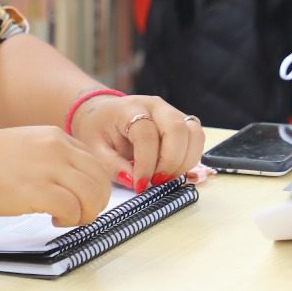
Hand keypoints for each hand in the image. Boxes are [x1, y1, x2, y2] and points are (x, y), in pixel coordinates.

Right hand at [0, 126, 112, 226]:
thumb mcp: (28, 146)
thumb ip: (53, 158)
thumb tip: (73, 182)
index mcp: (57, 137)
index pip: (96, 163)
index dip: (93, 187)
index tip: (80, 200)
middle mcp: (57, 148)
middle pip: (101, 180)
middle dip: (95, 204)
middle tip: (78, 215)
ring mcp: (48, 168)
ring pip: (93, 196)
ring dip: (85, 214)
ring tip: (66, 218)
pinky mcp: (37, 190)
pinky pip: (72, 209)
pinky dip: (69, 220)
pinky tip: (53, 220)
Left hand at [67, 93, 204, 191]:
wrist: (103, 112)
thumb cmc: (98, 129)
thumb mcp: (94, 149)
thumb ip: (112, 165)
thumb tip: (134, 181)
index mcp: (130, 108)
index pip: (146, 133)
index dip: (145, 162)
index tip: (139, 184)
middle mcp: (156, 106)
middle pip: (177, 129)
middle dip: (170, 162)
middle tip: (156, 182)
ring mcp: (172, 112)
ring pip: (194, 134)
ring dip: (184, 162)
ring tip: (164, 178)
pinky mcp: (182, 123)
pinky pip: (197, 140)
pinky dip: (190, 159)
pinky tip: (172, 171)